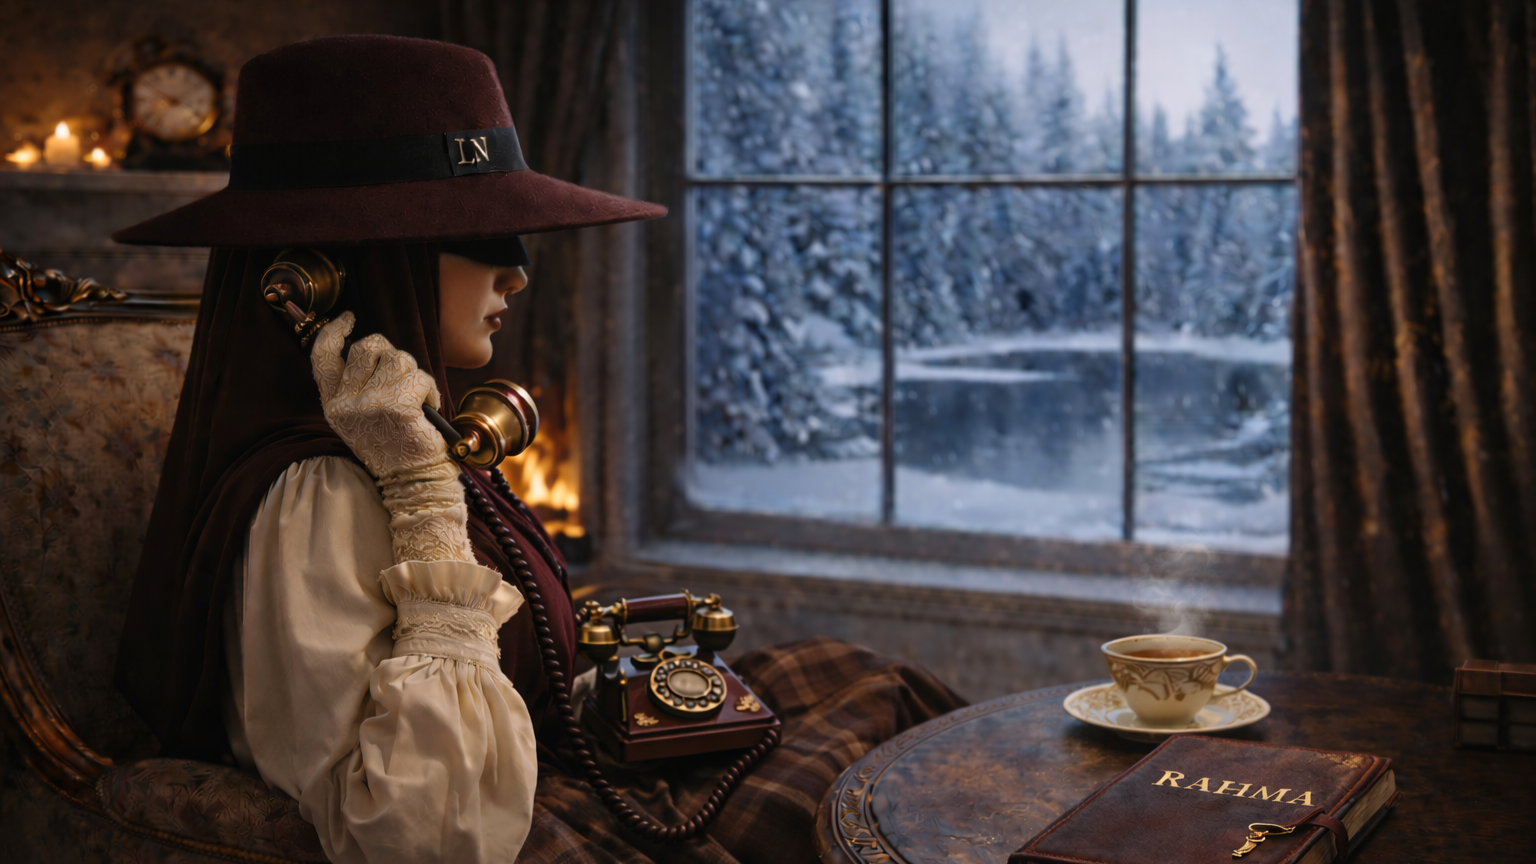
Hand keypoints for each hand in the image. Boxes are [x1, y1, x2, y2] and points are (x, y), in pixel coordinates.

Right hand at [310, 311, 446, 484]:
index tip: (348, 318)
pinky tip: (427, 408)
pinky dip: (430, 389)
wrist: (412, 480)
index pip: (322, 357)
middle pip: (367, 348)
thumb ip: (356, 385)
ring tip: (416, 399)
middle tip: (401, 377)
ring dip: (414, 374)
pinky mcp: (398, 406)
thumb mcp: (360, 417)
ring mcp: (370, 403)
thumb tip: (370, 346)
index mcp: (334, 404)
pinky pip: (420, 377)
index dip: (333, 331)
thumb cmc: (393, 446)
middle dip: (391, 354)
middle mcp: (346, 403)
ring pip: (398, 358)